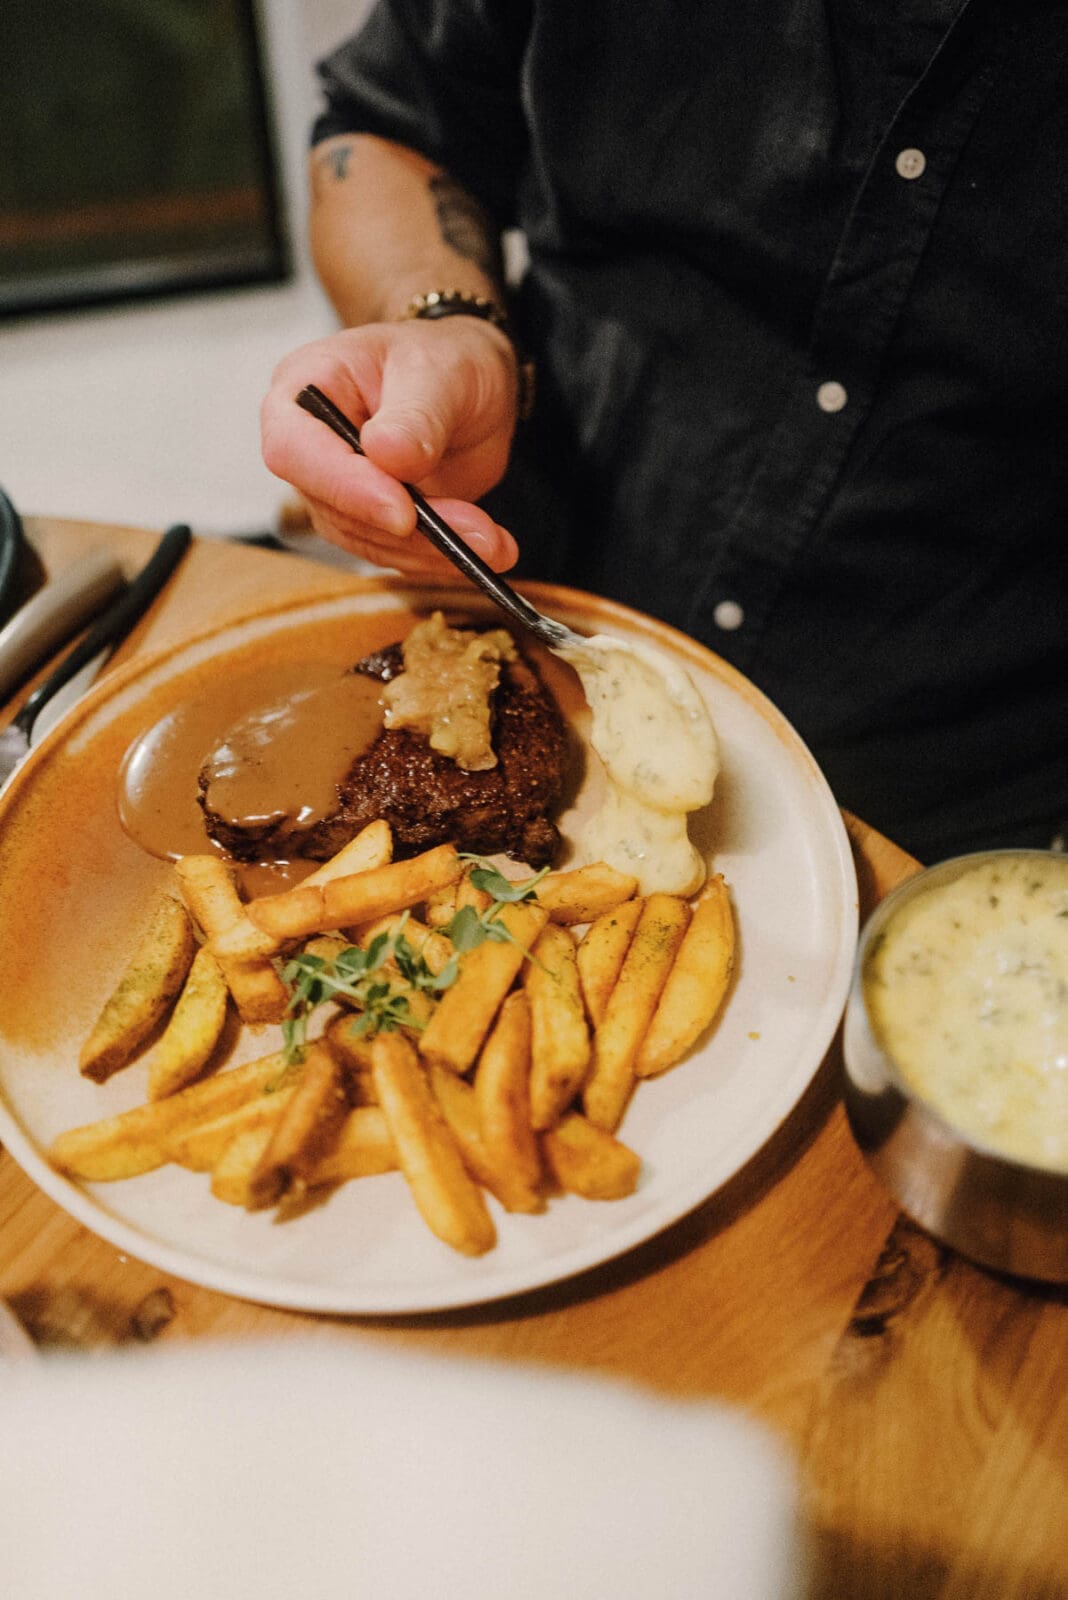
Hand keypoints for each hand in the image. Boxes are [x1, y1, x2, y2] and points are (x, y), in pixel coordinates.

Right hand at [261, 318, 519, 574]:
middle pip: (333, 507)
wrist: (472, 385)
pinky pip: (396, 552)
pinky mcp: (370, 522)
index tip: (403, 510)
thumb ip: (415, 414)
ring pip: (367, 540)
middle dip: (406, 529)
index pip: (294, 449)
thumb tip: (386, 454)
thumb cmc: (446, 358)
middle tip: (477, 534)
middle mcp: (310, 445)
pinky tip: (490, 549)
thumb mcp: (441, 371)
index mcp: (304, 386)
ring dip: (433, 550)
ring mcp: (337, 489)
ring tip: (494, 543)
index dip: (344, 485)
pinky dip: (442, 557)